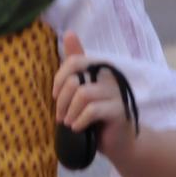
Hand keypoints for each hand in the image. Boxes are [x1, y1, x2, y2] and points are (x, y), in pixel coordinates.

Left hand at [54, 32, 134, 159]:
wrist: (120, 143)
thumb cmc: (96, 117)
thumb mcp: (81, 91)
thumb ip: (75, 66)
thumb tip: (69, 33)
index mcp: (99, 70)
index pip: (75, 61)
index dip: (59, 78)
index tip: (55, 96)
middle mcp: (109, 78)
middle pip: (76, 79)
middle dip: (62, 100)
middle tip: (60, 116)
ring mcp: (116, 94)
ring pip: (83, 94)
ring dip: (70, 111)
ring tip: (69, 123)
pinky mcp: (120, 111)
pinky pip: (93, 110)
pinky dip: (80, 120)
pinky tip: (78, 128)